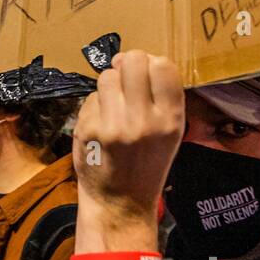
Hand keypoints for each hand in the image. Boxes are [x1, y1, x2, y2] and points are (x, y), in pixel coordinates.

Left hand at [72, 51, 183, 253]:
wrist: (120, 201)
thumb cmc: (147, 163)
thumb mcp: (170, 133)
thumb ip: (160, 96)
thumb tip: (134, 58)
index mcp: (171, 119)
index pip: (163, 65)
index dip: (152, 62)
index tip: (146, 73)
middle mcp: (144, 120)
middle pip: (133, 60)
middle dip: (127, 65)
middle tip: (125, 80)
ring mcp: (114, 124)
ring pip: (107, 76)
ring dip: (109, 85)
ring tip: (114, 106)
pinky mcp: (88, 129)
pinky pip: (90, 98)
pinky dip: (95, 105)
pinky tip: (101, 123)